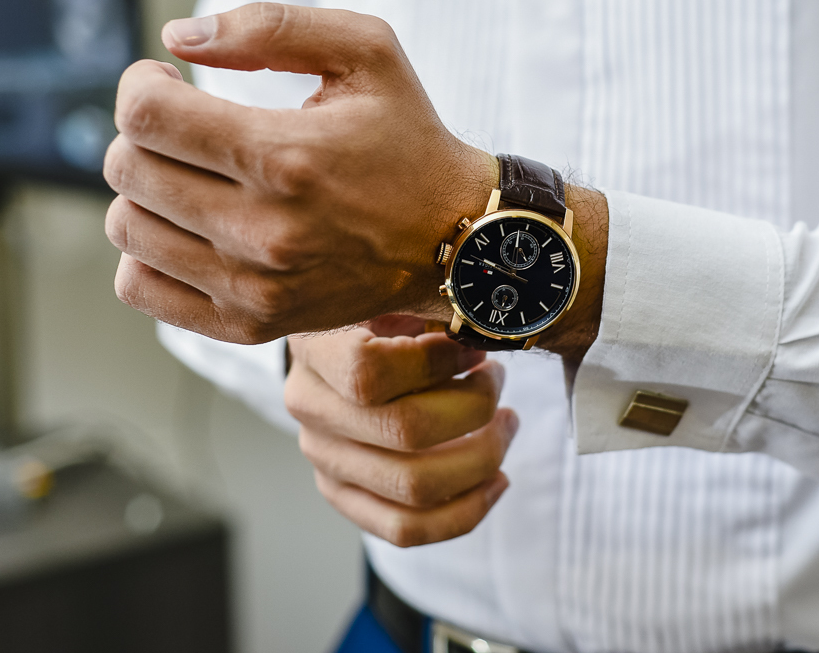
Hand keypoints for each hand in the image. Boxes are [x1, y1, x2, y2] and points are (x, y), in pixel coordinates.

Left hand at [103, 3, 496, 343]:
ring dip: (148, 191)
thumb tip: (177, 37)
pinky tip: (191, 228)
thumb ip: (272, 27)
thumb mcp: (369, 53)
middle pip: (128, 169)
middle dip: (146, 133)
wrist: (457, 240)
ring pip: (127, 228)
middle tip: (187, 127)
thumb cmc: (409, 140)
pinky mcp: (251, 324)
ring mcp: (255, 285)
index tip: (169, 82)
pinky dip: (149, 253)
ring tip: (194, 177)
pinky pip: (142, 288)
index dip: (141, 84)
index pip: (146, 115)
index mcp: (286, 156)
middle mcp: (264, 229)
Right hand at [284, 315, 517, 546]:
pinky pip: (406, 529)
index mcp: (315, 351)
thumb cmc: (378, 313)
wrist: (336, 345)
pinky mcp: (344, 495)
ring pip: (415, 488)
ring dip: (482, 457)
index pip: (369, 372)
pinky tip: (497, 479)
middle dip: (476, 408)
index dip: (436, 363)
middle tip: (499, 381)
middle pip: (405, 432)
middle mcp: (311, 411)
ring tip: (507, 424)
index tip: (473, 349)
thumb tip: (480, 328)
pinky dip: (465, 511)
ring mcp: (325, 460)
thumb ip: (428, 304)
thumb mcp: (394, 290)